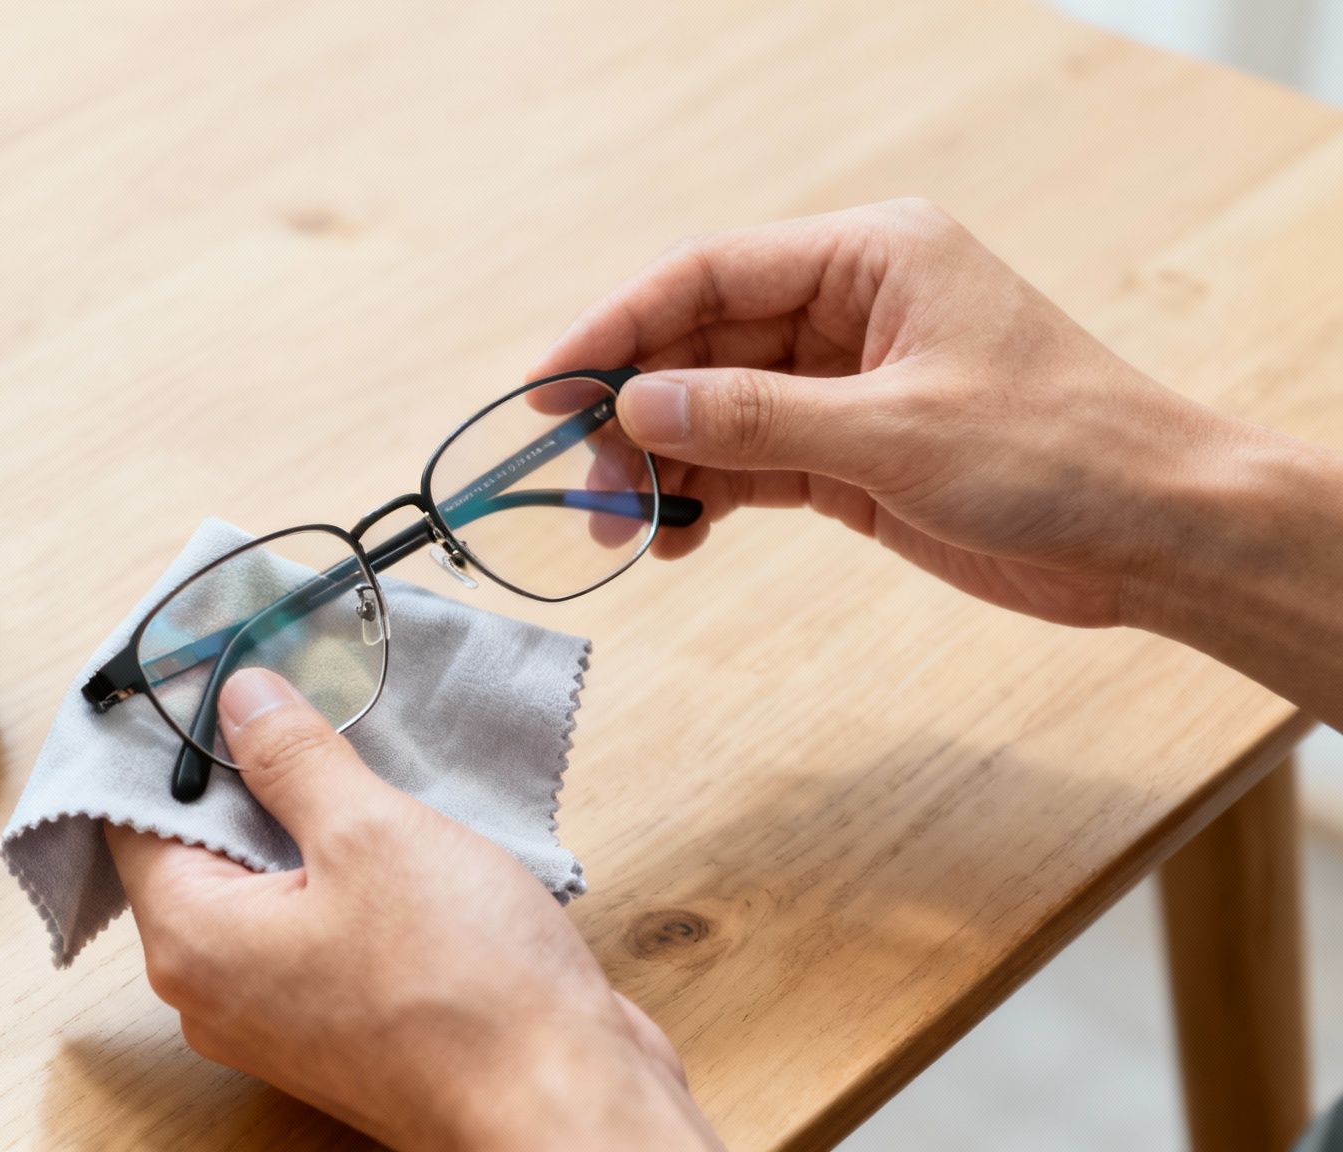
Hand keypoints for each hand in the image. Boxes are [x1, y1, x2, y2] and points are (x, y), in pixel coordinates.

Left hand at [106, 668, 722, 1150]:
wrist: (560, 1102)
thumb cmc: (463, 988)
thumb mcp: (370, 834)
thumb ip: (293, 759)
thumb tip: (240, 699)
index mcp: (194, 942)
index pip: (133, 815)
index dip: (172, 737)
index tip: (212, 668)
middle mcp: (219, 988)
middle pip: (200, 847)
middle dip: (248, 768)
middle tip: (296, 687)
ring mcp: (282, 1010)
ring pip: (268, 881)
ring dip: (309, 815)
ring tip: (356, 744)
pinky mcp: (345, 1018)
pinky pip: (319, 920)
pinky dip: (346, 866)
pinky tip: (396, 818)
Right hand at [536, 197, 1264, 628]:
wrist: (1156, 534)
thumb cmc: (1061, 451)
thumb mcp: (896, 432)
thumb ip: (756, 418)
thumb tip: (636, 407)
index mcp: (870, 256)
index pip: (709, 273)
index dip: (617, 325)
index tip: (548, 384)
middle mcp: (848, 308)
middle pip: (699, 344)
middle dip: (633, 411)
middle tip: (581, 480)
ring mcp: (845, 383)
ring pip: (713, 411)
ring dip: (659, 464)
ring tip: (615, 523)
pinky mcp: (849, 455)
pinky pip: (747, 465)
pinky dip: (704, 497)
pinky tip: (671, 535)